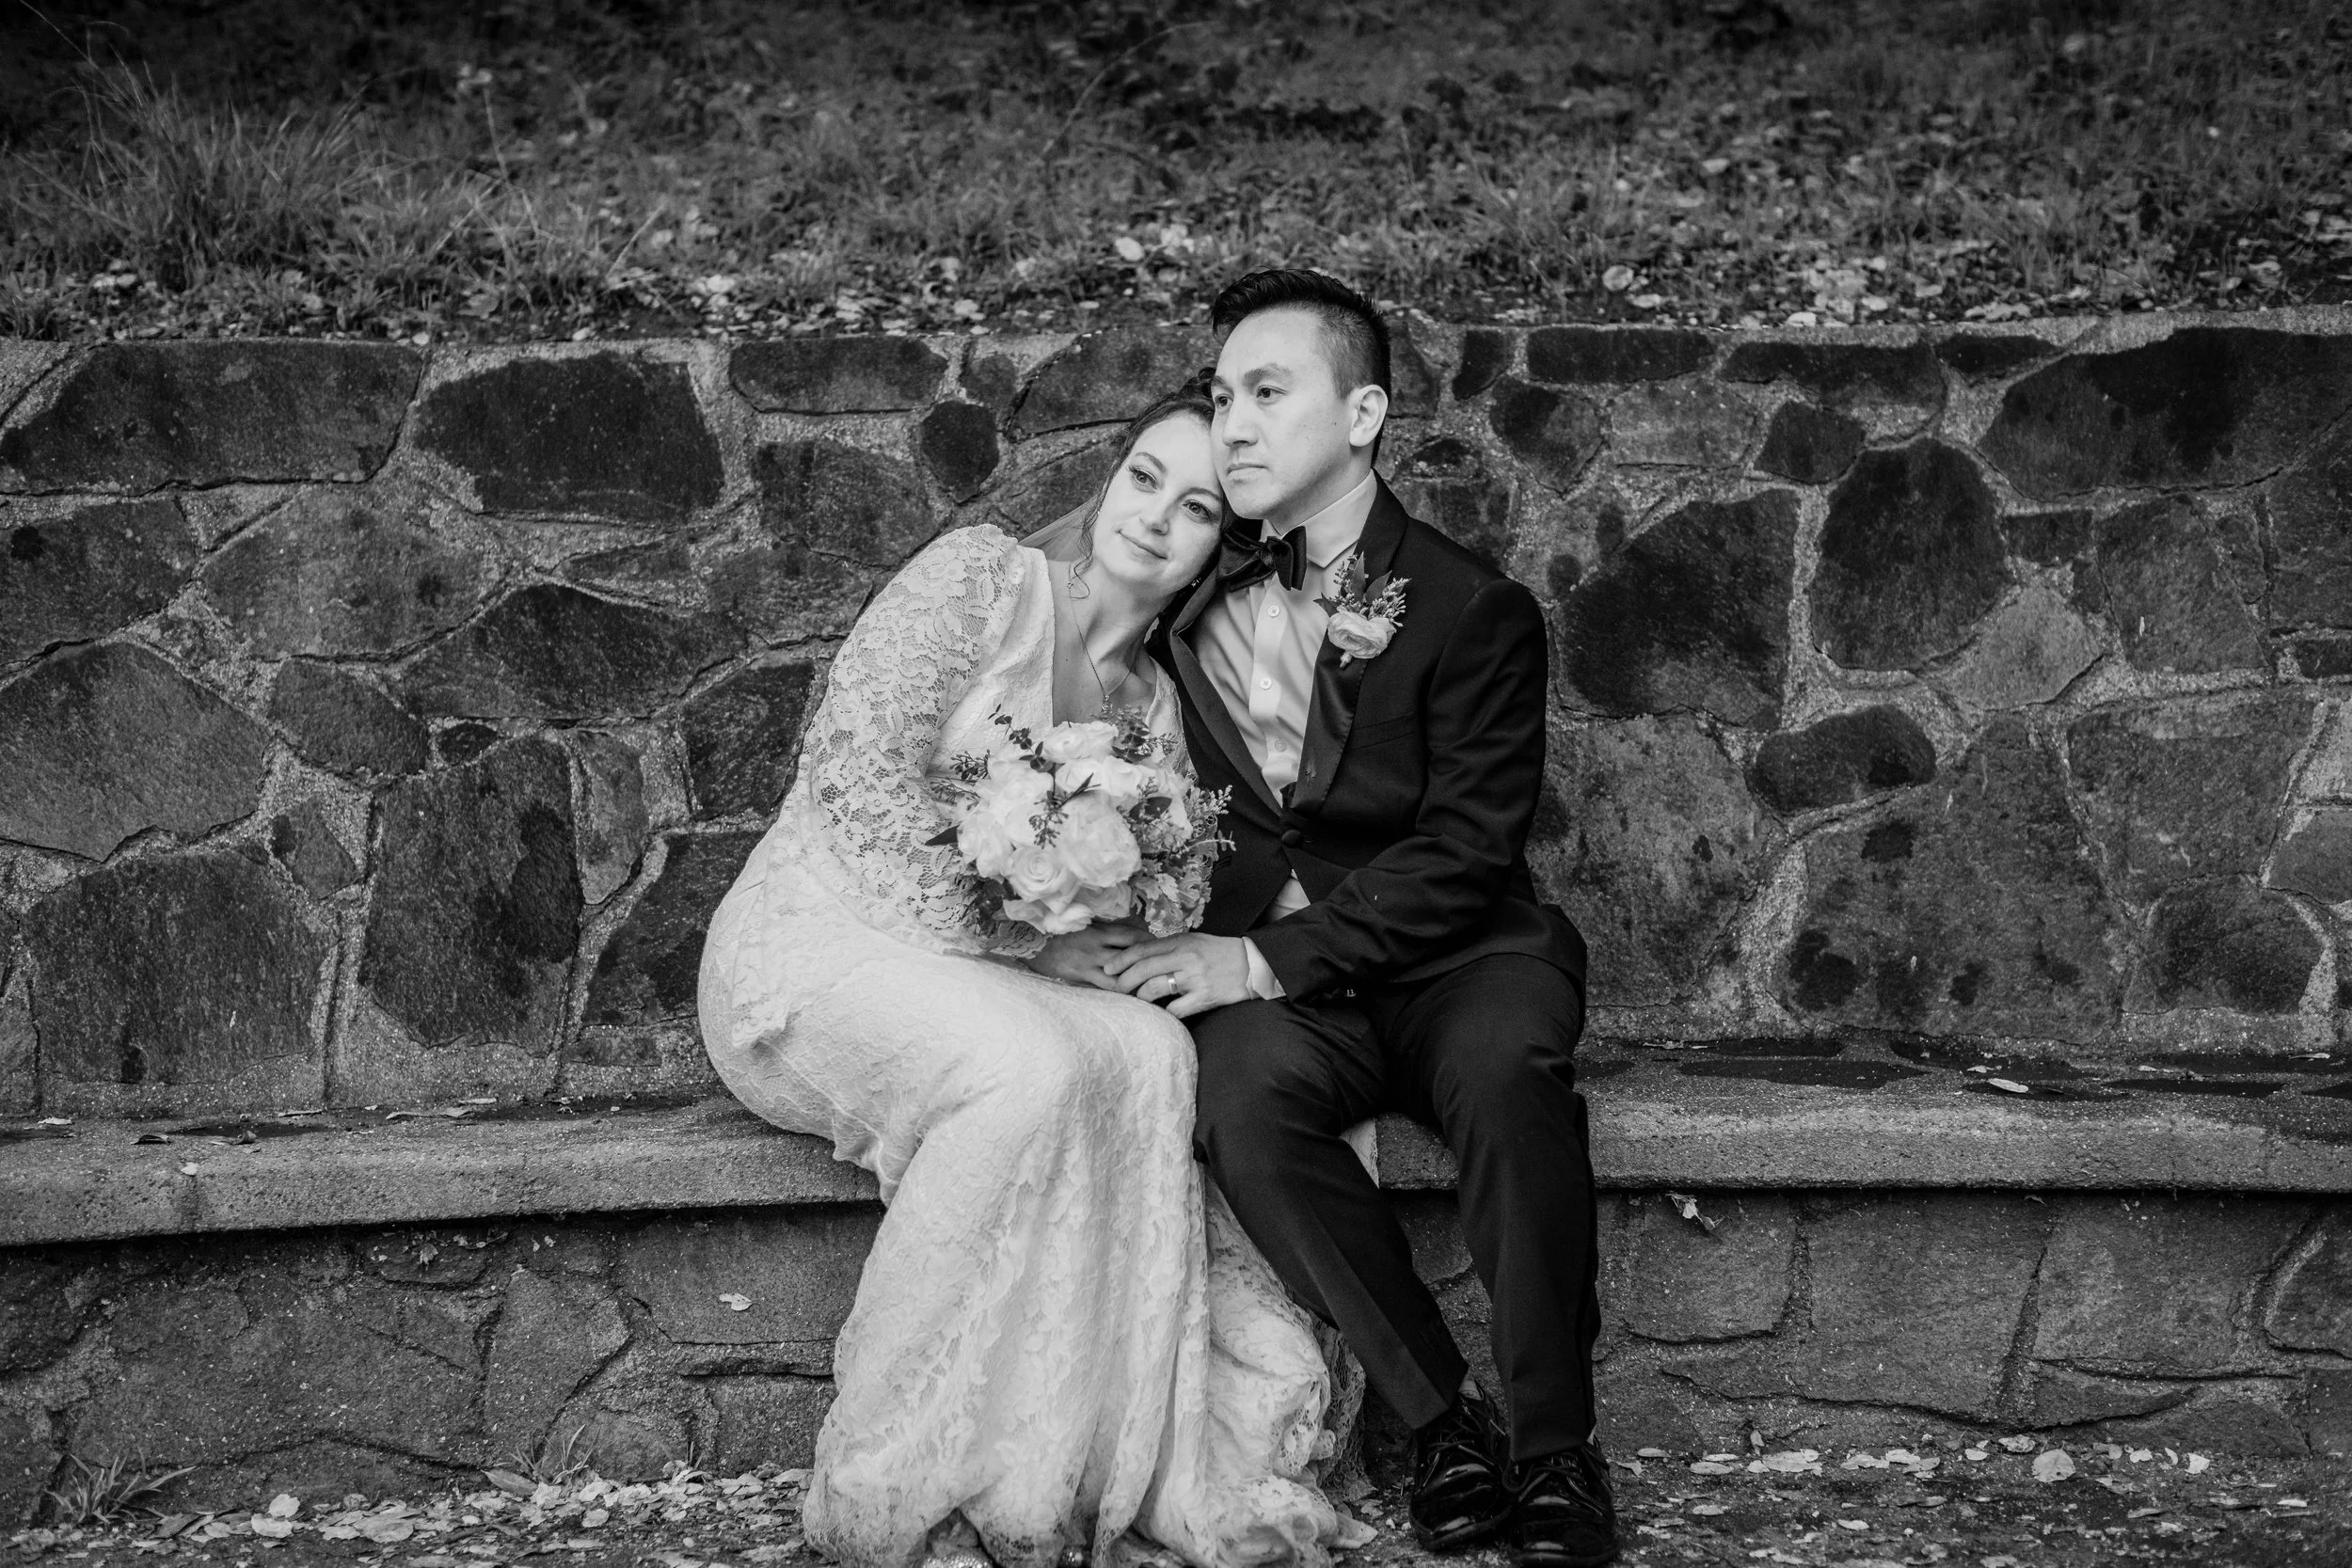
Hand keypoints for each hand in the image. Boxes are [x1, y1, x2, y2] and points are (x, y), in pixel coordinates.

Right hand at [1025, 920, 1145, 989]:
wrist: (1031, 944)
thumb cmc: (1059, 933)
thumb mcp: (1083, 926)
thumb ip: (1104, 931)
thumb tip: (1130, 936)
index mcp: (1098, 931)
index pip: (1131, 935)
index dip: (1147, 941)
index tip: (1157, 947)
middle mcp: (1095, 948)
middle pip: (1130, 956)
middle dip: (1146, 964)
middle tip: (1159, 970)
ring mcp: (1087, 965)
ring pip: (1118, 978)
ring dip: (1134, 984)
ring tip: (1147, 989)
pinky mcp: (1079, 979)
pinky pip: (1102, 989)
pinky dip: (1116, 994)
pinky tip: (1126, 998)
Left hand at [1104, 933, 1254, 1018]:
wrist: (1252, 964)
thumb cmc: (1219, 952)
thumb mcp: (1194, 941)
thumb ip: (1169, 946)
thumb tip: (1139, 955)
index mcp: (1181, 941)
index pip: (1142, 949)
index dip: (1121, 960)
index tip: (1107, 969)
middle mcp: (1186, 958)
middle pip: (1143, 969)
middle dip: (1124, 981)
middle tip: (1117, 989)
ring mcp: (1195, 978)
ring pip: (1154, 989)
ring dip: (1141, 997)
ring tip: (1139, 1000)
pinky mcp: (1204, 997)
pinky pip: (1175, 1009)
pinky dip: (1165, 1012)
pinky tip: (1163, 1012)